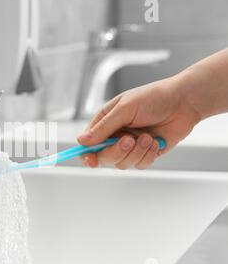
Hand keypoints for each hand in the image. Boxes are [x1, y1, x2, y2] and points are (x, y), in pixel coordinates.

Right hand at [77, 77, 200, 169]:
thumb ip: (103, 128)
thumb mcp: (124, 109)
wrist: (183, 102)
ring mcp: (130, 146)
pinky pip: (140, 164)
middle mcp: (115, 136)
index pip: (88, 143)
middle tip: (129, 140)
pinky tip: (156, 141)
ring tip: (148, 137)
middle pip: (104, 157)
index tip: (90, 160)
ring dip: (136, 152)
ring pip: (122, 163)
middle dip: (117, 151)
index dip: (87, 153)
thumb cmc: (153, 98)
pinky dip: (148, 155)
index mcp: (105, 122)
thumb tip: (81, 141)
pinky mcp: (145, 154)